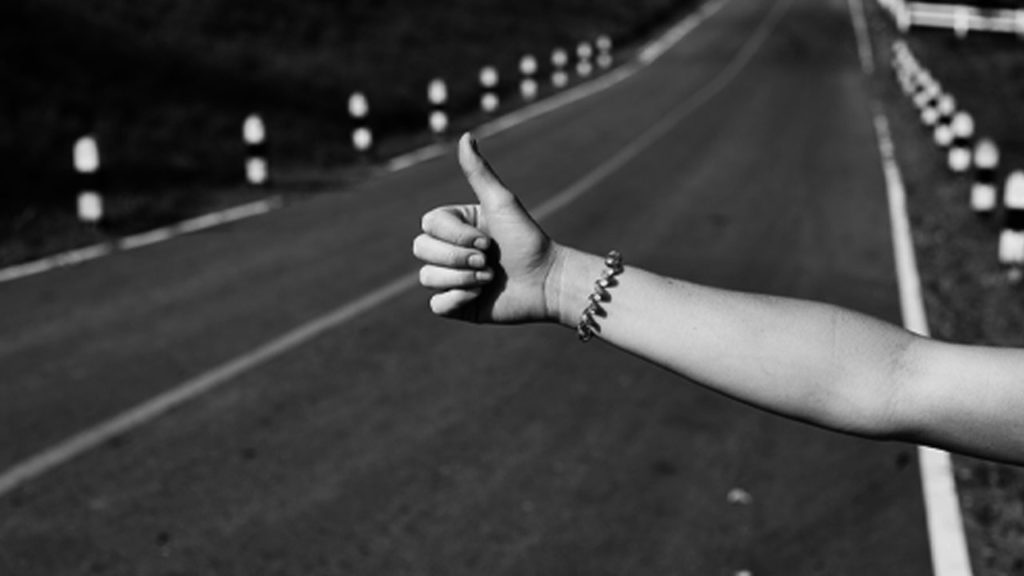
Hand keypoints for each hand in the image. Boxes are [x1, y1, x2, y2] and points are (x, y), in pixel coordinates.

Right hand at [413, 133, 561, 322]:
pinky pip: (436, 305)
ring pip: (426, 278)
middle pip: (421, 250)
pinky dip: (455, 300)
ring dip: (461, 278)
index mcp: (455, 225)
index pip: (428, 225)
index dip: (454, 236)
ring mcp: (451, 278)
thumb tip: (466, 136)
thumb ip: (479, 172)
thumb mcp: (501, 202)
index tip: (487, 241)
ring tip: (489, 279)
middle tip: (488, 262)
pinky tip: (479, 296)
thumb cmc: (527, 239)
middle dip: (456, 258)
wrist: (547, 281)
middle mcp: (449, 249)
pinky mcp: (457, 304)